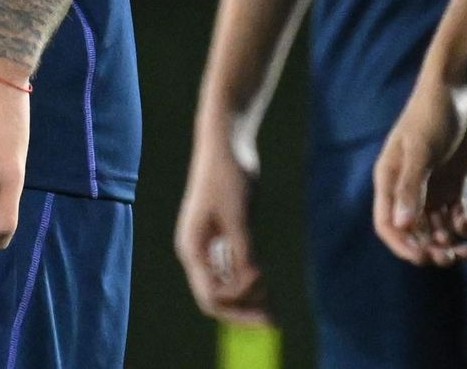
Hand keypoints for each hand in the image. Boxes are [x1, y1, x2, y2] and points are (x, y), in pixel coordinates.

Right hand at [174, 123, 269, 324]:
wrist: (226, 144)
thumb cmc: (226, 177)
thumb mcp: (238, 216)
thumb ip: (243, 252)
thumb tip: (252, 283)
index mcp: (191, 248)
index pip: (210, 295)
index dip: (237, 306)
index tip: (265, 299)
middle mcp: (197, 251)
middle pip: (216, 297)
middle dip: (243, 311)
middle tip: (274, 322)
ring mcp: (209, 244)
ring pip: (225, 285)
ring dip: (247, 300)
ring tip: (274, 312)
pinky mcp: (223, 236)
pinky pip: (233, 269)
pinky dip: (249, 282)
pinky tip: (267, 286)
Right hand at [373, 71, 466, 265]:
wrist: (459, 87)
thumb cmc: (433, 113)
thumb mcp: (423, 149)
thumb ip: (413, 187)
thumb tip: (403, 227)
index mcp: (391, 179)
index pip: (388, 225)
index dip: (404, 246)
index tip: (426, 257)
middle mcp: (409, 187)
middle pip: (415, 232)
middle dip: (433, 249)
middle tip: (456, 255)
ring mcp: (432, 185)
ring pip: (437, 228)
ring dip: (452, 242)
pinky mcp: (455, 182)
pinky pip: (457, 215)